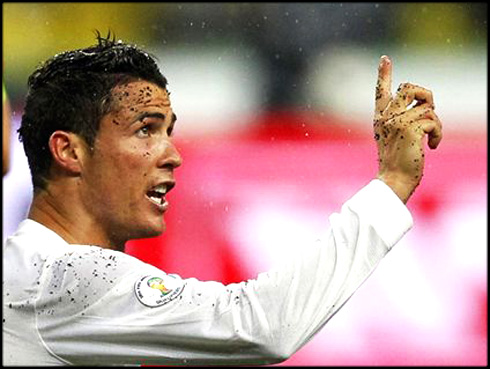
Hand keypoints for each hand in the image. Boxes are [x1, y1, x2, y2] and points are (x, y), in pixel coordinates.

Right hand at [374, 55, 441, 202]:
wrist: (394, 180)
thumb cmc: (397, 163)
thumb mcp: (396, 138)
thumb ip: (404, 121)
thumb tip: (425, 106)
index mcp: (380, 119)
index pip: (381, 92)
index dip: (384, 74)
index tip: (385, 59)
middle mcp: (386, 117)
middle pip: (409, 87)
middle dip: (424, 95)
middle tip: (427, 112)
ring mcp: (396, 121)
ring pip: (426, 105)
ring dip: (435, 122)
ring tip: (430, 138)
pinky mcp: (409, 128)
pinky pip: (433, 120)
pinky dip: (437, 133)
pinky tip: (432, 146)